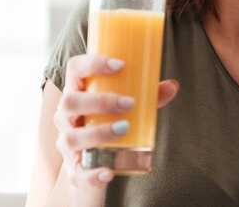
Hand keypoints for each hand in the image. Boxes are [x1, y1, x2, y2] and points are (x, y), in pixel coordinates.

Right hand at [54, 54, 178, 188]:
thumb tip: (173, 85)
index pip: (75, 68)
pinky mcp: (73, 168)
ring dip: (98, 133)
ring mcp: (66, 142)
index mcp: (77, 91)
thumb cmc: (108, 119)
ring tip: (125, 128)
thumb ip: (149, 95)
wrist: (92, 159)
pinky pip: (77, 174)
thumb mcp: (126, 105)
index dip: (93, 63)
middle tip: (130, 102)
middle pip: (70, 102)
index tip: (120, 64)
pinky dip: (92, 175)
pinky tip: (108, 172)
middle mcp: (66, 115)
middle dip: (100, 101)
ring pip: (71, 138)